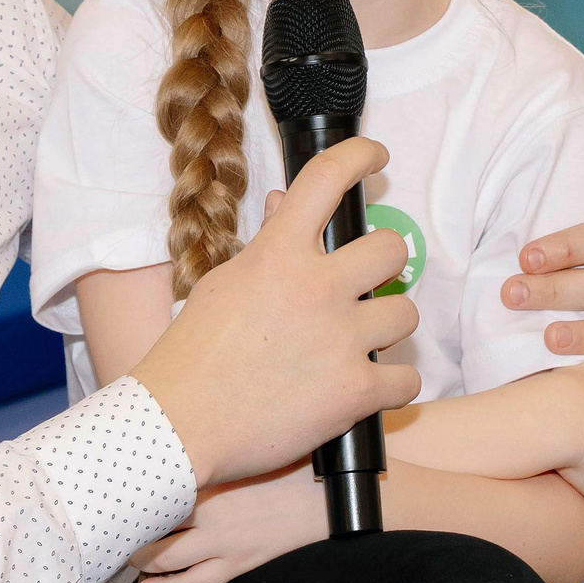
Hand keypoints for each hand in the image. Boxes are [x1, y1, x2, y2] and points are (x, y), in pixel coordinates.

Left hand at [132, 466, 326, 582]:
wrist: (323, 495)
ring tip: (129, 561)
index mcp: (208, 479)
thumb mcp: (243, 452)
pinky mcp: (237, 563)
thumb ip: (210, 454)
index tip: (114, 498)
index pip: (153, 490)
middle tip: (116, 533)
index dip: (129, 498)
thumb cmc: (288, 464)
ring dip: (141, 563)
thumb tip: (177, 446)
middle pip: (151, 528)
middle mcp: (207, 512)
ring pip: (164, 560)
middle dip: (130, 534)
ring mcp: (221, 542)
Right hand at [133, 136, 421, 488]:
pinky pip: (406, 379)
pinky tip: (366, 388)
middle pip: (392, 249)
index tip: (376, 157)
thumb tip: (286, 204)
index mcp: (279, 254)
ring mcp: (341, 340)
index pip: (327, 177)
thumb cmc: (191, 356)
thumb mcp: (224, 284)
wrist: (177, 427)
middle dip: (385, 265)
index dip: (360, 156)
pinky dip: (391, 386)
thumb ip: (267, 244)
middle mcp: (317, 288)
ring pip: (405, 314)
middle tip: (366, 284)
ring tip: (358, 342)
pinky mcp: (355, 392)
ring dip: (387, 327)